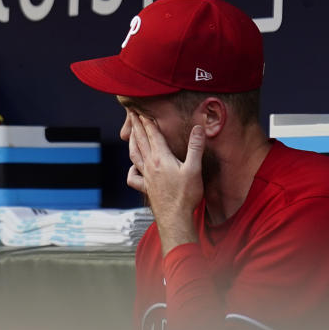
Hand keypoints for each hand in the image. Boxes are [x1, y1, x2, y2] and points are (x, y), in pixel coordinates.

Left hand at [127, 113, 205, 253]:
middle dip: (136, 127)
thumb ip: (195, 147)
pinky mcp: (146, 188)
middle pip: (140, 142)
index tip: (141, 111)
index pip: (153, 135)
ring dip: (132, 144)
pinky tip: (133, 168)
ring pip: (134, 156)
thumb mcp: (194, 169)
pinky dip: (131, 170)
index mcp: (161, 159)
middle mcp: (150, 166)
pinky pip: (133, 177)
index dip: (147, 122)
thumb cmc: (185, 196)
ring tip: (129, 135)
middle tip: (132, 116)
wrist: (175, 218)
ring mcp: (146, 178)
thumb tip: (198, 128)